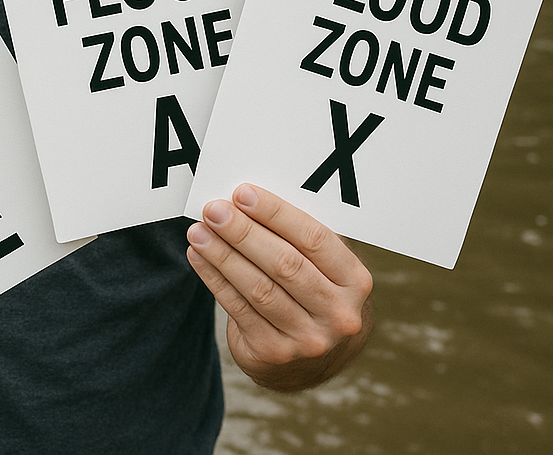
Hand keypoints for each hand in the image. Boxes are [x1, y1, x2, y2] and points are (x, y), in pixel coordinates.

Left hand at [186, 183, 372, 391]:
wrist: (315, 358)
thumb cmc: (312, 288)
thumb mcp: (322, 265)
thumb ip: (295, 235)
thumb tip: (245, 199)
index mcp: (354, 280)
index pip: (314, 239)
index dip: (276, 213)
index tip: (242, 193)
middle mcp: (338, 314)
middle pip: (284, 264)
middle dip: (243, 232)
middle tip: (214, 210)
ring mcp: (308, 339)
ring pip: (258, 288)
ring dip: (222, 255)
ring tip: (198, 230)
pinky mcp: (274, 354)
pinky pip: (238, 309)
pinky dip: (214, 278)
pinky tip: (197, 256)